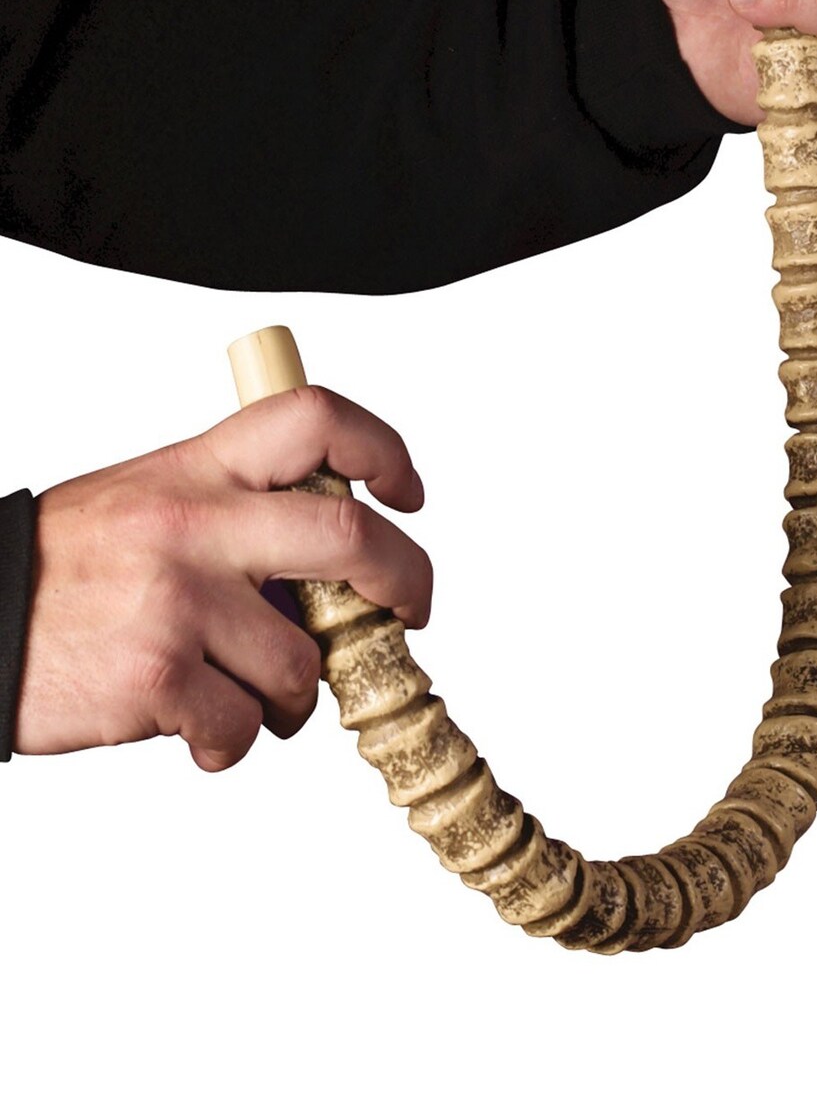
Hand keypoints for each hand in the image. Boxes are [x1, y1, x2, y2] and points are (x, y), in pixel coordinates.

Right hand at [15, 387, 430, 771]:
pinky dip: (231, 744)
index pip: (312, 418)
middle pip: (349, 535)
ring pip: (301, 662)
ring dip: (292, 696)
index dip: (382, 448)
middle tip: (406, 610)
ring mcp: (178, 601)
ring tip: (247, 696)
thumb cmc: (63, 569)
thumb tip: (326, 555)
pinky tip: (198, 731)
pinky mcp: (155, 679)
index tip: (407, 491)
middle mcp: (194, 524)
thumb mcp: (146, 499)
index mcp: (197, 468)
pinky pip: (242, 728)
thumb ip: (231, 507)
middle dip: (404, 579)